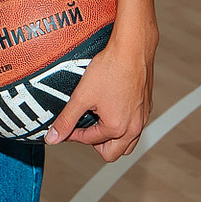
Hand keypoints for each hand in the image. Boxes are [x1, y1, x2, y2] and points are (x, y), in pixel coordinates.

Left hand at [43, 34, 153, 162]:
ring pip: (127, 143)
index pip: (90, 141)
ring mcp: (143, 117)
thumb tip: (53, 138)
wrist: (132, 48)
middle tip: (84, 126)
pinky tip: (111, 107)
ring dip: (111, 138)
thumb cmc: (111, 69)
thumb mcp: (82, 96)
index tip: (67, 124)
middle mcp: (134, 127)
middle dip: (95, 142)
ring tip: (98, 120)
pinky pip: (135, 126)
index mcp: (118, 128)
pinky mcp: (147, 106)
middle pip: (113, 153)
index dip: (74, 134)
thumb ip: (66, 120)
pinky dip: (123, 124)